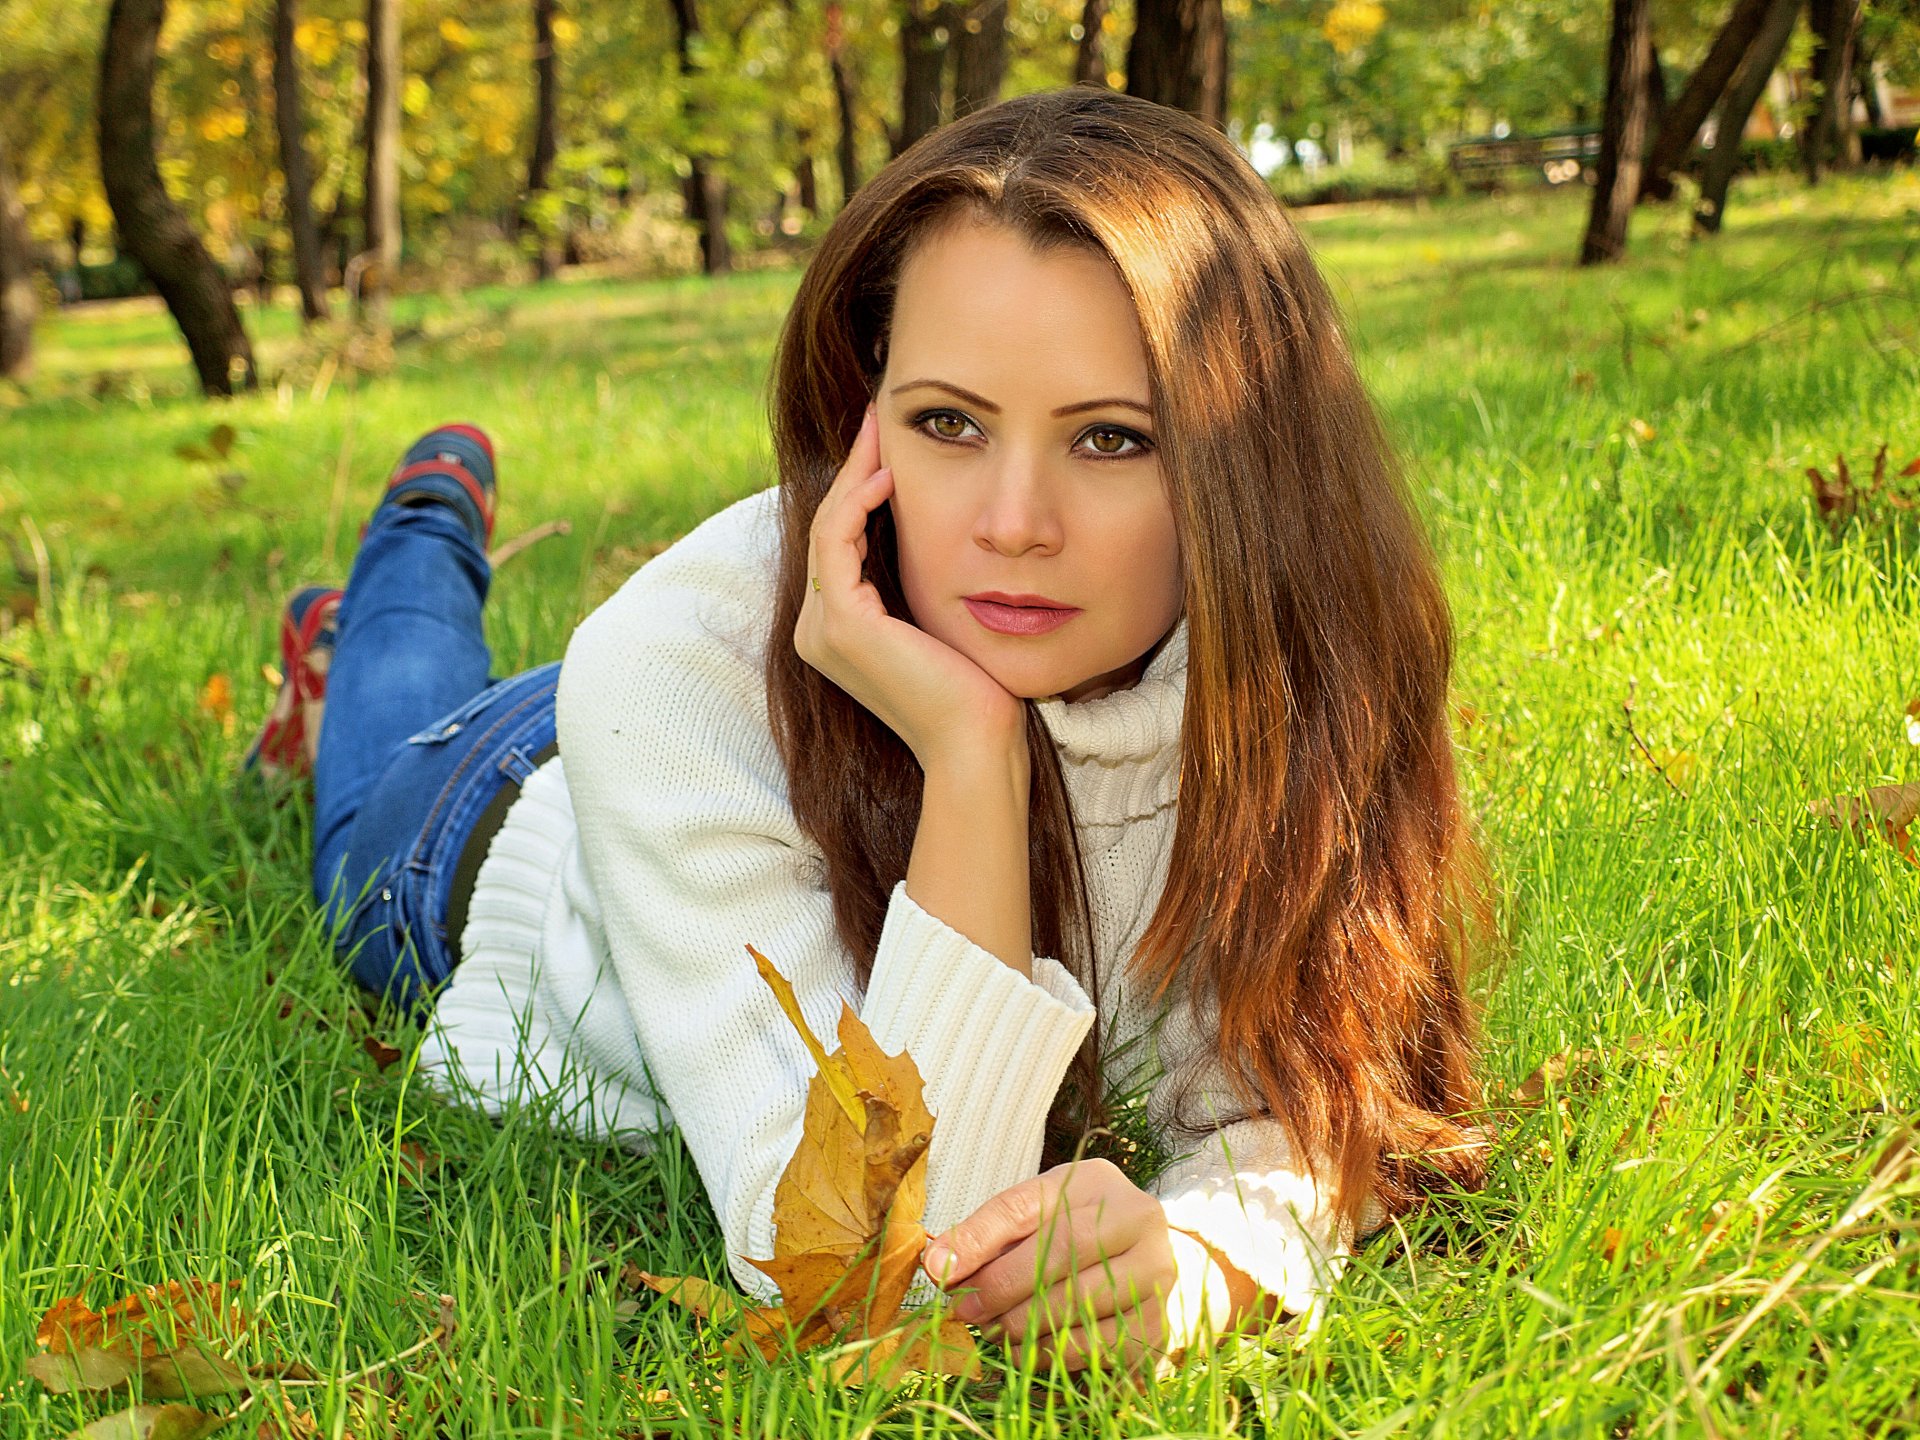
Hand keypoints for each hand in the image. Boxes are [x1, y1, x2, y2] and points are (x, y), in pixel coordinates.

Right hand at [795, 402, 1027, 768]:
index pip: (839, 544)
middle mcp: (816, 632)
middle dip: (853, 469)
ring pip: (828, 527)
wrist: (976, 743)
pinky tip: (890, 476)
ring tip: (879, 430)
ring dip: (855, 473)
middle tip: (875, 418)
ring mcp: (823, 631)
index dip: (858, 489)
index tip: (886, 446)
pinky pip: (838, 543)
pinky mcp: (844, 626)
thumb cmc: (974, 692)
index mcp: (836, 633)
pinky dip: (860, 503)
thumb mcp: (941, 624)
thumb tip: (944, 536)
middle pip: (827, 527)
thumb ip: (921, 585)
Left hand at [920, 1157, 1183, 1375]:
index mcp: (1094, 1182)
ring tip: (994, 1329)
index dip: (977, 1239)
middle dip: (1001, 1287)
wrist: (1146, 1264)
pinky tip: (1030, 1348)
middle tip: (966, 1310)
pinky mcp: (1157, 1321)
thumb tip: (937, 1266)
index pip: (1025, 1204)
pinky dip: (1052, 1352)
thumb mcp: (1035, 1218)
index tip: (940, 1270)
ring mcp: (1155, 1271)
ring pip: (1077, 1303)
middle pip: (1059, 1251)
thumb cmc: (1076, 1235)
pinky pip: (1094, 1346)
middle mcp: (1136, 1218)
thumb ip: (987, 1235)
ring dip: (1023, 1325)